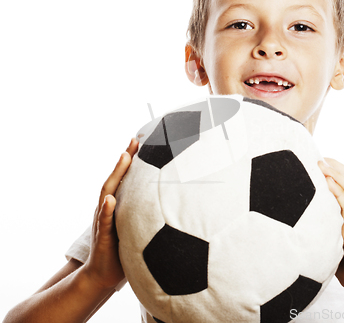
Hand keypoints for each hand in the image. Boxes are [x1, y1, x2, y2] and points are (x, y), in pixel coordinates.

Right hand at [82, 138, 138, 290]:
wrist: (102, 274)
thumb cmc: (122, 249)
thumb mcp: (136, 227)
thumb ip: (145, 213)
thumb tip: (169, 202)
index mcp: (117, 205)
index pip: (123, 178)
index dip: (130, 160)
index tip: (141, 141)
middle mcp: (107, 207)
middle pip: (115, 178)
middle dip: (124, 159)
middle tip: (134, 141)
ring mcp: (103, 220)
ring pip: (107, 193)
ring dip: (115, 175)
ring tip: (124, 157)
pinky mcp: (102, 236)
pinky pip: (103, 221)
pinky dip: (106, 210)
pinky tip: (110, 200)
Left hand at [318, 158, 343, 300]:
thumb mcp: (339, 238)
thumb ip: (329, 225)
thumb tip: (307, 218)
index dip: (339, 169)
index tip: (323, 160)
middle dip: (336, 166)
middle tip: (318, 156)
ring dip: (336, 174)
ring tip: (321, 163)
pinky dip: (338, 192)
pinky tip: (327, 183)